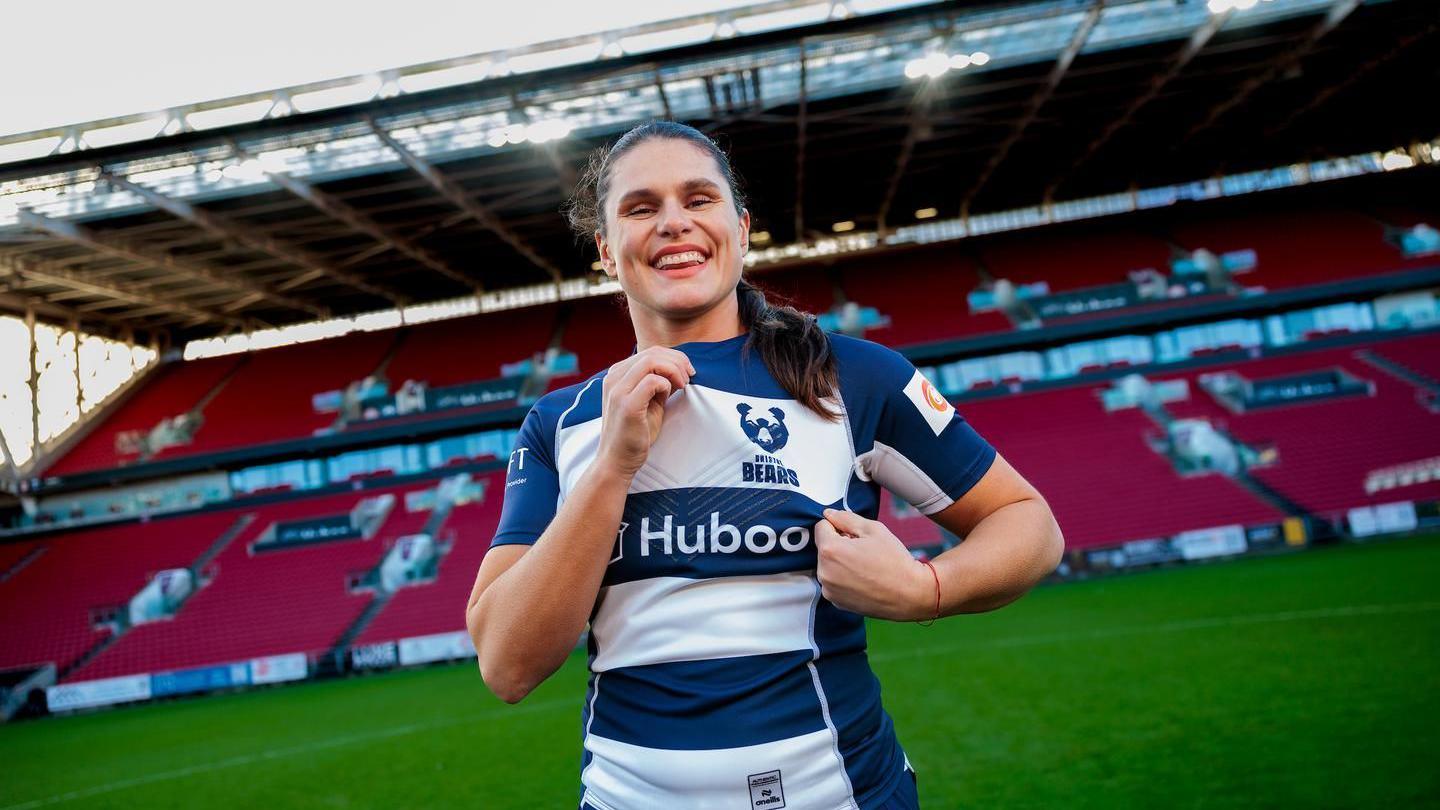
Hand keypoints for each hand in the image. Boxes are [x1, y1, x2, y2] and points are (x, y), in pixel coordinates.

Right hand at [597, 347, 694, 477]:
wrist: (617, 461)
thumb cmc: (635, 434)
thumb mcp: (649, 402)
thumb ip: (659, 384)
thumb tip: (679, 370)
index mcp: (617, 375)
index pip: (649, 352)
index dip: (674, 357)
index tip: (688, 372)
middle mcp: (613, 378)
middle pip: (652, 353)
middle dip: (678, 361)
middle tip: (690, 377)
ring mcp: (617, 390)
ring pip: (651, 361)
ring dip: (674, 370)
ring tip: (683, 384)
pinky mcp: (626, 405)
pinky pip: (652, 381)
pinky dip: (666, 384)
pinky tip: (669, 395)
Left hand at [814, 508, 931, 621]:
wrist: (910, 593)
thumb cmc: (894, 560)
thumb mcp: (873, 529)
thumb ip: (846, 518)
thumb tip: (828, 514)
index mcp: (830, 550)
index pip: (821, 527)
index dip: (839, 526)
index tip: (854, 535)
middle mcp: (824, 572)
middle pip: (823, 547)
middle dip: (839, 545)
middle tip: (864, 551)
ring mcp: (829, 590)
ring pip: (828, 565)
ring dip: (840, 562)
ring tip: (864, 567)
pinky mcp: (835, 602)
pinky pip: (833, 582)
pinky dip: (843, 578)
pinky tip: (863, 580)